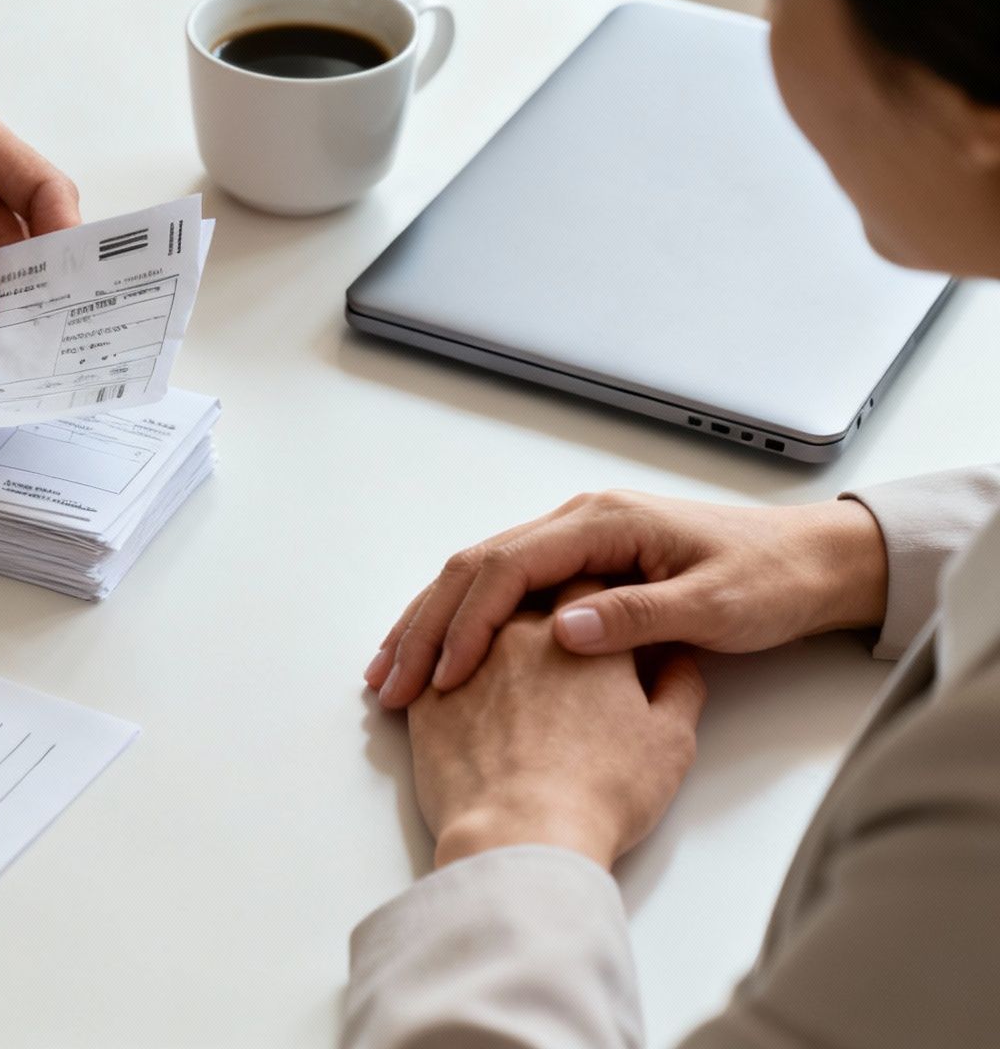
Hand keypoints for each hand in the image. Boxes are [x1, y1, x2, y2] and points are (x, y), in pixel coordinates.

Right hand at [366, 491, 887, 708]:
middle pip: (474, 568)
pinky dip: (457, 626)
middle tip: (390, 681)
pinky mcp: (576, 566)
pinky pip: (498, 592)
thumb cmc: (771, 579)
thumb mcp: (715, 605)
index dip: (469, 623)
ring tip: (391, 675)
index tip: (445, 676)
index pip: (508, 566)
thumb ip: (639, 617)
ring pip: (475, 578)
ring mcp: (573, 541)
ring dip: (429, 626)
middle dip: (425, 626)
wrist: (814, 561)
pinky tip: (436, 661)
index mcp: (604, 523)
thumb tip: (565, 629)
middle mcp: (578, 523)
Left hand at [405, 581, 707, 869]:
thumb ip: (678, 686)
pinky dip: (434, 666)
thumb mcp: (670, 741)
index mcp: (584, 631)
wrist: (523, 834)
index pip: (587, 581)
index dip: (594, 590)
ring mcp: (468, 661)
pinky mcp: (428, 699)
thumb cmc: (602, 791)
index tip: (595, 604)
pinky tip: (439, 682)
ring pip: (469, 626)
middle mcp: (520, 632)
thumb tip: (677, 657)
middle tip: (541, 627)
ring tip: (489, 657)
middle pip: (524, 594)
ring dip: (478, 633)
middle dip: (534, 605)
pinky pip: (427, 665)